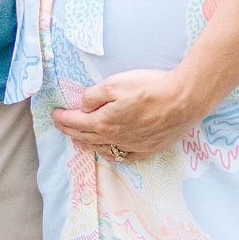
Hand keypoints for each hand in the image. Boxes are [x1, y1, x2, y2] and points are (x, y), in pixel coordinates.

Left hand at [52, 69, 202, 161]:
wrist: (184, 100)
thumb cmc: (150, 88)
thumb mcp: (116, 83)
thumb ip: (94, 95)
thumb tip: (82, 105)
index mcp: (103, 122)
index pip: (76, 122)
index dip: (63, 118)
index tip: (54, 114)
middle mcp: (114, 138)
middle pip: (86, 136)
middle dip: (70, 130)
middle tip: (61, 125)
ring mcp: (131, 146)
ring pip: (102, 148)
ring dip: (87, 142)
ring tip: (79, 137)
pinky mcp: (147, 149)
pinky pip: (122, 156)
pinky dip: (110, 153)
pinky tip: (109, 151)